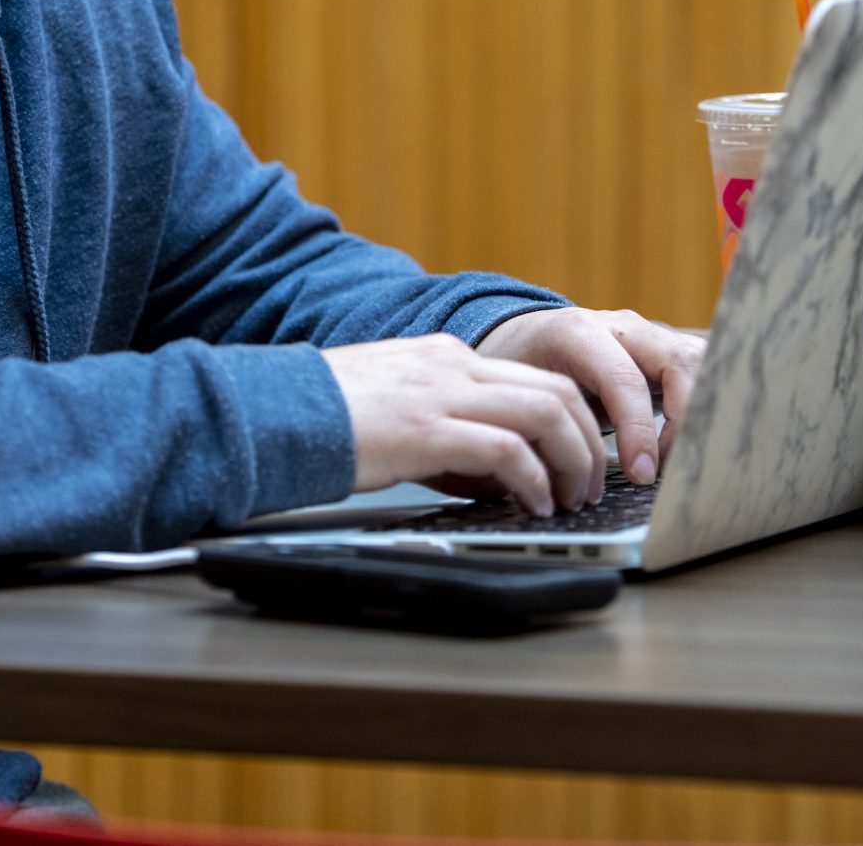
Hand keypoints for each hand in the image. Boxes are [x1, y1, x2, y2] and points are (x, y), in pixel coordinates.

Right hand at [319, 334, 605, 516]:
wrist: (275, 412)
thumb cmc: (326, 418)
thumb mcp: (399, 406)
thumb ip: (447, 425)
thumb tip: (490, 474)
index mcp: (446, 356)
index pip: (535, 378)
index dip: (571, 423)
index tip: (576, 462)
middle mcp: (452, 365)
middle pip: (555, 392)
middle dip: (586, 443)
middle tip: (587, 487)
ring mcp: (440, 394)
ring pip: (545, 415)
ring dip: (571, 463)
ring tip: (568, 501)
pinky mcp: (425, 430)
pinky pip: (507, 451)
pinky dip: (532, 481)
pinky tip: (531, 506)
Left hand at [473, 307, 705, 486]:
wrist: (523, 340)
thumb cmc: (520, 373)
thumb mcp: (523, 395)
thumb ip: (548, 427)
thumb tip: (571, 485)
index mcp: (579, 333)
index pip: (626, 379)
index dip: (639, 430)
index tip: (641, 476)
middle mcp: (623, 326)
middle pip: (681, 362)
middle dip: (686, 422)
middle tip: (670, 471)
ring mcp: (650, 334)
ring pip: (702, 363)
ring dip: (702, 415)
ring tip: (680, 460)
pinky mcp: (666, 352)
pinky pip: (703, 374)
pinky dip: (705, 410)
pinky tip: (688, 447)